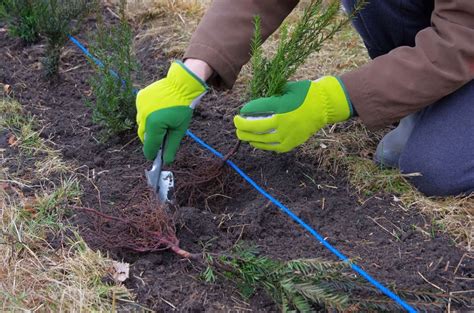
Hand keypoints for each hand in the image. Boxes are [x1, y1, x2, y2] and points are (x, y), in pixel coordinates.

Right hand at [136, 61, 208, 162]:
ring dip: (149, 127)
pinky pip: (141, 112)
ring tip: (162, 121)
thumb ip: (171, 146)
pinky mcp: (139, 98)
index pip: (149, 147)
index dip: (152, 154)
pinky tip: (158, 110)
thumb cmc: (182, 107)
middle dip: (152, 140)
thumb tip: (167, 161)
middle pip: (144, 136)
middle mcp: (143, 116)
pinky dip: (147, 115)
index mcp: (154, 125)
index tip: (155, 157)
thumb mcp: (179, 129)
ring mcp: (140, 106)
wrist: (181, 84)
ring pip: (141, 124)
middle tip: (162, 139)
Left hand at [234, 76, 352, 151]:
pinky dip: (262, 145)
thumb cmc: (305, 93)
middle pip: (255, 127)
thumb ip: (270, 98)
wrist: (325, 105)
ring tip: (242, 134)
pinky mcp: (291, 143)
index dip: (246, 110)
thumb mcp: (286, 89)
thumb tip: (253, 106)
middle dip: (242, 126)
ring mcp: (287, 135)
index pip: (256, 109)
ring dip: (249, 137)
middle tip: (236, 123)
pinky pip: (272, 147)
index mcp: (281, 106)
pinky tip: (255, 142)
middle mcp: (283, 122)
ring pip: (262, 140)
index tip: (242, 110)